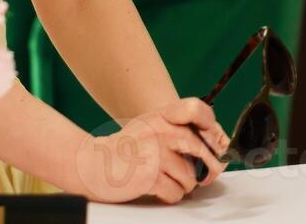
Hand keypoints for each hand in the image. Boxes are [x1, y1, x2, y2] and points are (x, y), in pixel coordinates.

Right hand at [75, 98, 230, 203]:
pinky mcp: (148, 177)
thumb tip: (215, 145)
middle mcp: (160, 131)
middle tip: (206, 175)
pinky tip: (163, 190)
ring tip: (173, 181)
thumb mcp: (151, 126)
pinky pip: (175, 192)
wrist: (91, 164)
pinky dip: (173, 196)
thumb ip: (178, 129)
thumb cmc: (124, 148)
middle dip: (207, 168)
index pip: (196, 110)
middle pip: (201, 149)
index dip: (211, 126)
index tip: (214, 141)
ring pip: (190, 176)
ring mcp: (154, 154)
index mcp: (162, 116)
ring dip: (186, 185)